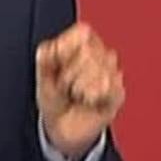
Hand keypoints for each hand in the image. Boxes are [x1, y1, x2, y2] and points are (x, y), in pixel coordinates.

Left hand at [36, 22, 124, 160]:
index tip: (57, 64)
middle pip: (88, 52)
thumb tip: (49, 47)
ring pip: (99, 70)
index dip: (67, 48)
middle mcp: (100, 54)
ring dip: (79, 87)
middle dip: (69, 73)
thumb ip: (44, 60)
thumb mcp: (42, 77)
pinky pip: (109, 88)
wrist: (62, 128)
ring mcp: (112, 73)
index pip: (83, 32)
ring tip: (76, 93)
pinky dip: (92, 97)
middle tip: (66, 85)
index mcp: (82, 43)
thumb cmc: (54, 98)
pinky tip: (88, 101)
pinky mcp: (118, 92)